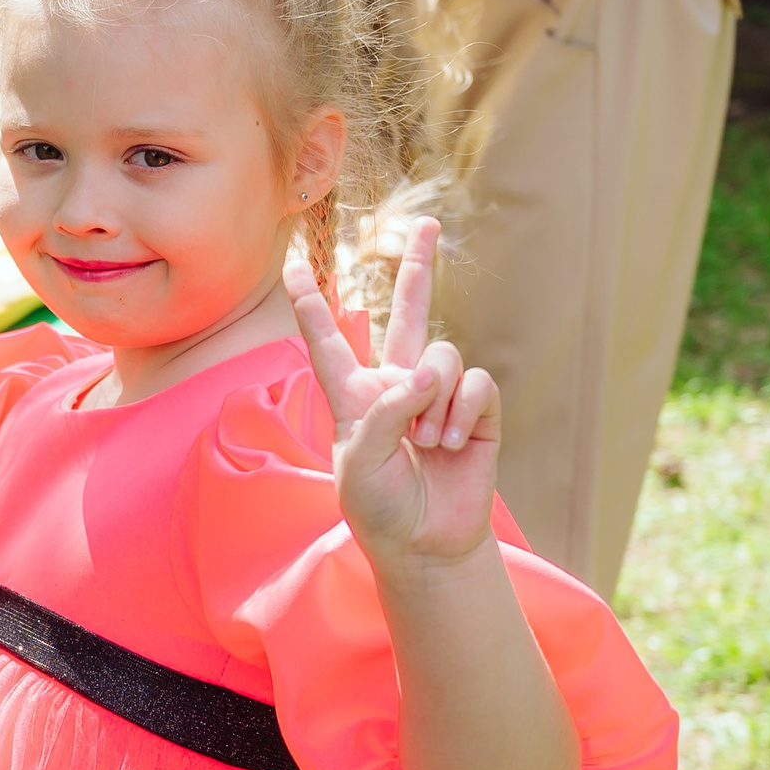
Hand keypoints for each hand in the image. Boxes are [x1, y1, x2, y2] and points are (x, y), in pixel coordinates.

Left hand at [289, 218, 500, 566]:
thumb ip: (385, 411)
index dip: (311, 302)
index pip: (328, 340)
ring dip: (433, 400)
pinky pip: (474, 382)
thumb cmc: (380, 508)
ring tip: (426, 444)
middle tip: (426, 224)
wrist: (427, 545)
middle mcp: (397, 385)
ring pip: (441, 355)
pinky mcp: (476, 410)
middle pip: (406, 313)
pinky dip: (461, 411)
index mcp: (354, 395)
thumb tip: (428, 371)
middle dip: (418, 268)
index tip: (293, 263)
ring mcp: (439, 395)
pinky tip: (451, 445)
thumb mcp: (359, 461)